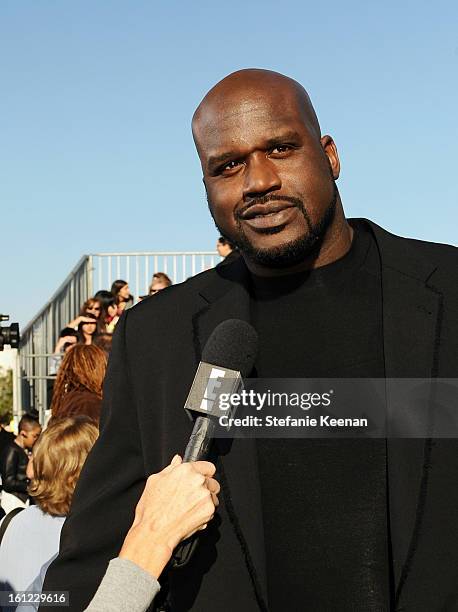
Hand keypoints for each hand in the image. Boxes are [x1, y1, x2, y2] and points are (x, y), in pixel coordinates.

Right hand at [119, 455, 219, 577]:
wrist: (154, 533)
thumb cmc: (152, 509)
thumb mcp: (155, 481)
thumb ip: (170, 468)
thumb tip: (178, 459)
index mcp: (186, 470)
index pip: (208, 466)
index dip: (204, 473)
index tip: (201, 479)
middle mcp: (198, 480)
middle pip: (212, 481)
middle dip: (205, 488)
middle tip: (192, 497)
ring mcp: (205, 495)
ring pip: (213, 496)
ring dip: (206, 501)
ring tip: (190, 508)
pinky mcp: (209, 510)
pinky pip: (212, 509)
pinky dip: (205, 513)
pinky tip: (191, 516)